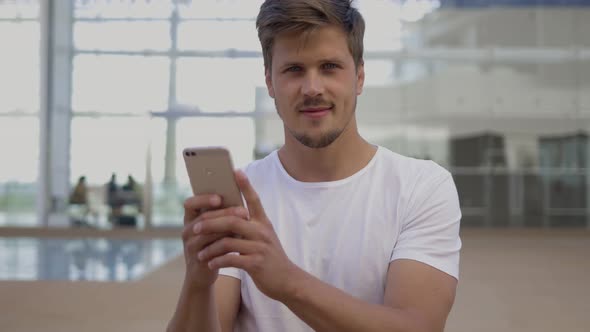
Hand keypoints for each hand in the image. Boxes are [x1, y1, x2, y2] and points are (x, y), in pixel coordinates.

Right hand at [181, 193, 248, 290]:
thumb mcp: (215, 229)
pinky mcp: (197, 258)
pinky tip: (239, 238)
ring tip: (245, 223)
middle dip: (225, 213)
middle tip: (243, 211)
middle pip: (204, 217)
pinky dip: (225, 241)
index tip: (219, 197)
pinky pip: (211, 247)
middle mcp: (187, 230)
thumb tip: (242, 200)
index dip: (203, 199)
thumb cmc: (213, 245)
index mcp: (190, 219)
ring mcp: (190, 244)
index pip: (190, 204)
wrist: (203, 273)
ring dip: (227, 227)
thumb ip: (222, 216)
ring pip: (208, 232)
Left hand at [194, 170, 300, 301]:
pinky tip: (210, 264)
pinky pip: (231, 259)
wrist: (286, 280)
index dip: (246, 185)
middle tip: (194, 227)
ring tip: (200, 254)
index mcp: (263, 222)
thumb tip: (229, 215)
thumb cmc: (270, 257)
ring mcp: (259, 247)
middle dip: (210, 222)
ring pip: (228, 241)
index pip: (254, 199)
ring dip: (210, 247)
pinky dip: (217, 261)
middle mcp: (262, 231)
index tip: (236, 171)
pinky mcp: (256, 263)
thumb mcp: (264, 237)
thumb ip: (250, 226)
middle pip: (232, 220)